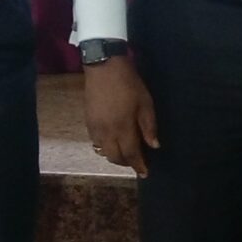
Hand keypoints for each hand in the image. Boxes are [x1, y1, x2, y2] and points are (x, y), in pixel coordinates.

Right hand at [82, 56, 156, 175]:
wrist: (104, 68)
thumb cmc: (130, 85)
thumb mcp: (146, 104)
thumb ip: (149, 127)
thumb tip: (154, 146)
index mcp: (122, 128)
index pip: (130, 154)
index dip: (138, 165)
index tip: (145, 173)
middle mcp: (106, 132)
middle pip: (114, 157)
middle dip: (126, 163)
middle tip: (137, 162)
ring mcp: (94, 127)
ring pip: (103, 151)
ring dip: (114, 156)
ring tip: (125, 153)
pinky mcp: (87, 121)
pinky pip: (95, 142)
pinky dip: (105, 146)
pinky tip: (113, 141)